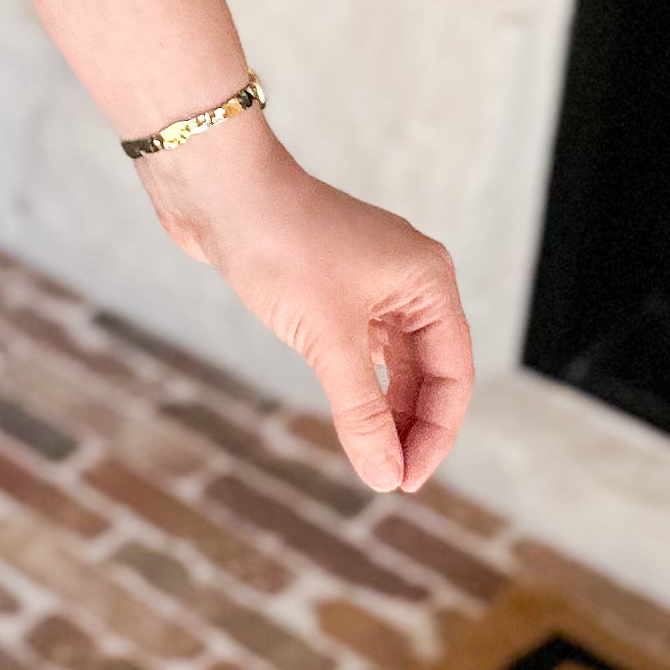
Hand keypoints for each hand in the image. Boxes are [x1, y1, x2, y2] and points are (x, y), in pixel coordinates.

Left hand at [134, 120, 472, 496]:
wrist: (216, 190)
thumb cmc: (281, 245)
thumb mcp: (328, 339)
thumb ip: (361, 412)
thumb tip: (385, 475)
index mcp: (428, 281)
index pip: (452, 374)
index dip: (436, 433)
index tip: (408, 478)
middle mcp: (408, 280)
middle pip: (427, 371)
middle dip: (411, 426)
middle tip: (388, 476)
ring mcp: (369, 282)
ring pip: (391, 362)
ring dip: (384, 409)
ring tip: (369, 456)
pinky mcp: (330, 286)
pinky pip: (358, 347)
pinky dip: (356, 383)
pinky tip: (348, 416)